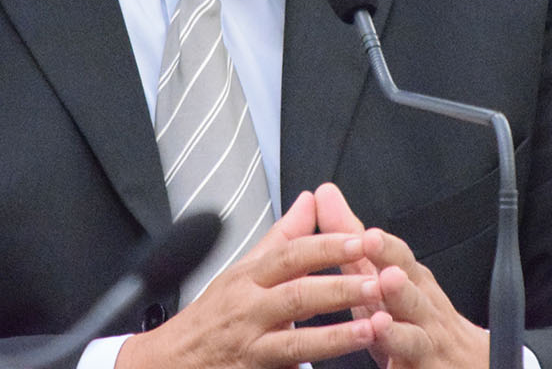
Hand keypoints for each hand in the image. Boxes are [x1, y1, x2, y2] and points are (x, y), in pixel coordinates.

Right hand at [116, 190, 378, 368]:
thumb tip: (311, 199)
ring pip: (296, 342)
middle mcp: (248, 310)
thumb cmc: (212, 316)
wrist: (169, 364)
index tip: (362, 240)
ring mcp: (250, 348)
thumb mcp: (242, 270)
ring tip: (374, 327)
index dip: (327, 246)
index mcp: (248, 277)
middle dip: (341, 288)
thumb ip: (283, 237)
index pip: (290, 254)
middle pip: (297, 295)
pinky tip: (344, 366)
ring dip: (338, 336)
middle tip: (381, 281)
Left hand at [315, 183, 488, 368]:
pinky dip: (399, 368)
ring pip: (414, 339)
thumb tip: (324, 194)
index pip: (401, 260)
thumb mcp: (381, 274)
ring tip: (380, 325)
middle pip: (413, 297)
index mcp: (410, 282)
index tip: (371, 236)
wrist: (465, 363)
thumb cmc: (414, 315)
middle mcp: (422, 312)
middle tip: (386, 276)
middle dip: (400, 287)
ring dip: (399, 333)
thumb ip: (351, 237)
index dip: (388, 250)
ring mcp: (425, 346)